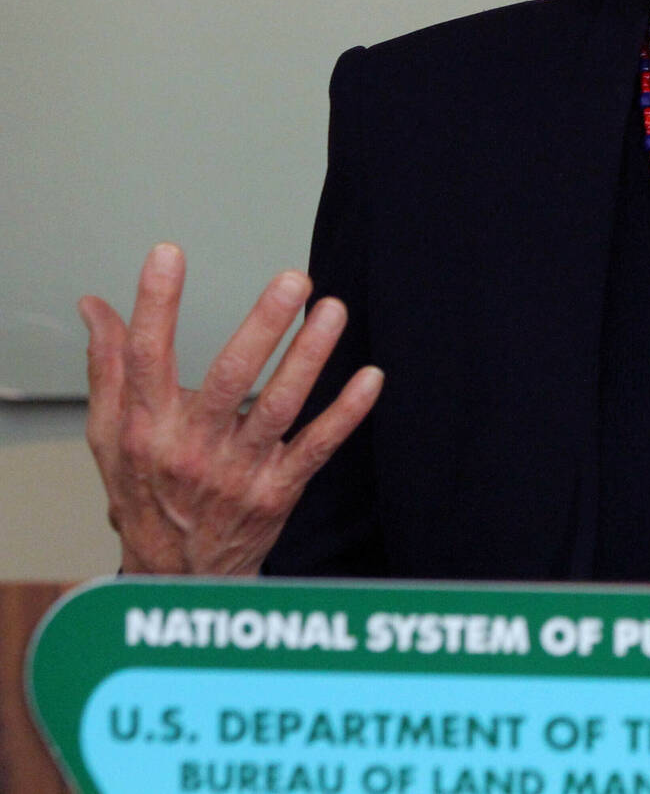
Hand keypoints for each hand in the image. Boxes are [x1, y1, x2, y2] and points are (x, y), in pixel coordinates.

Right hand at [81, 243, 383, 575]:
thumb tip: (95, 306)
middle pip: (227, 378)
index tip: (168, 254)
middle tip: (292, 279)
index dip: (155, 304)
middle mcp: (190, 448)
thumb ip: (108, 366)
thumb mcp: (108, 436)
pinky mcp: (277, 491)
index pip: (145, 357)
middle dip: (261, 326)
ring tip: (332, 311)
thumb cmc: (145, 497)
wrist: (177, 577)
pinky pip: (317, 447)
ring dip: (309, 358)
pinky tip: (370, 378)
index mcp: (144, 428)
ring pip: (278, 407)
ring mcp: (237, 471)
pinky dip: (346, 413)